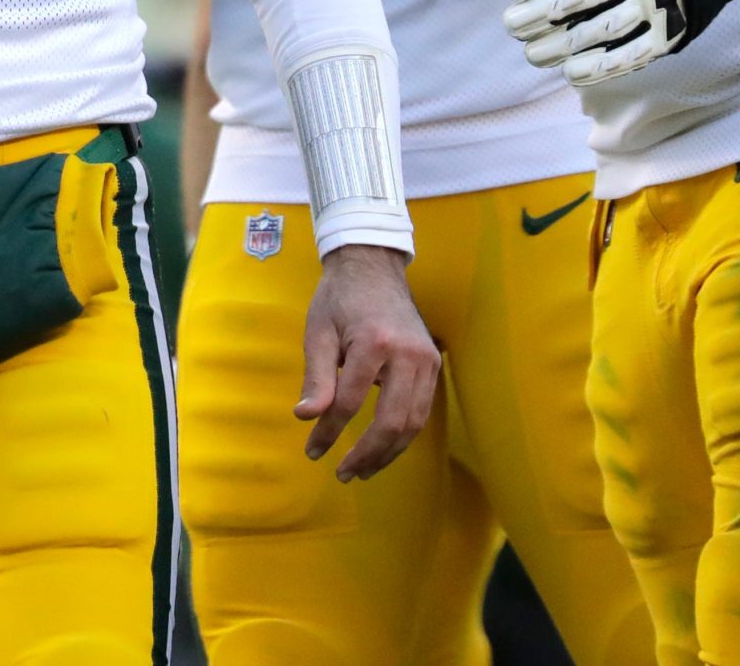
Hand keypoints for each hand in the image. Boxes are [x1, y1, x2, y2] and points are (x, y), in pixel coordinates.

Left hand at [293, 243, 438, 480]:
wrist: (373, 266)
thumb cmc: (339, 298)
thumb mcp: (319, 332)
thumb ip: (316, 377)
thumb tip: (305, 417)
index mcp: (374, 343)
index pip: (349, 402)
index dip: (330, 432)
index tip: (313, 451)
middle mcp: (407, 355)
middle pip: (392, 421)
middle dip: (367, 454)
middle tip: (343, 474)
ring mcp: (427, 360)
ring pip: (413, 423)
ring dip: (388, 452)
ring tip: (363, 470)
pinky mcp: (434, 364)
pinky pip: (422, 410)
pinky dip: (403, 435)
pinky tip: (383, 448)